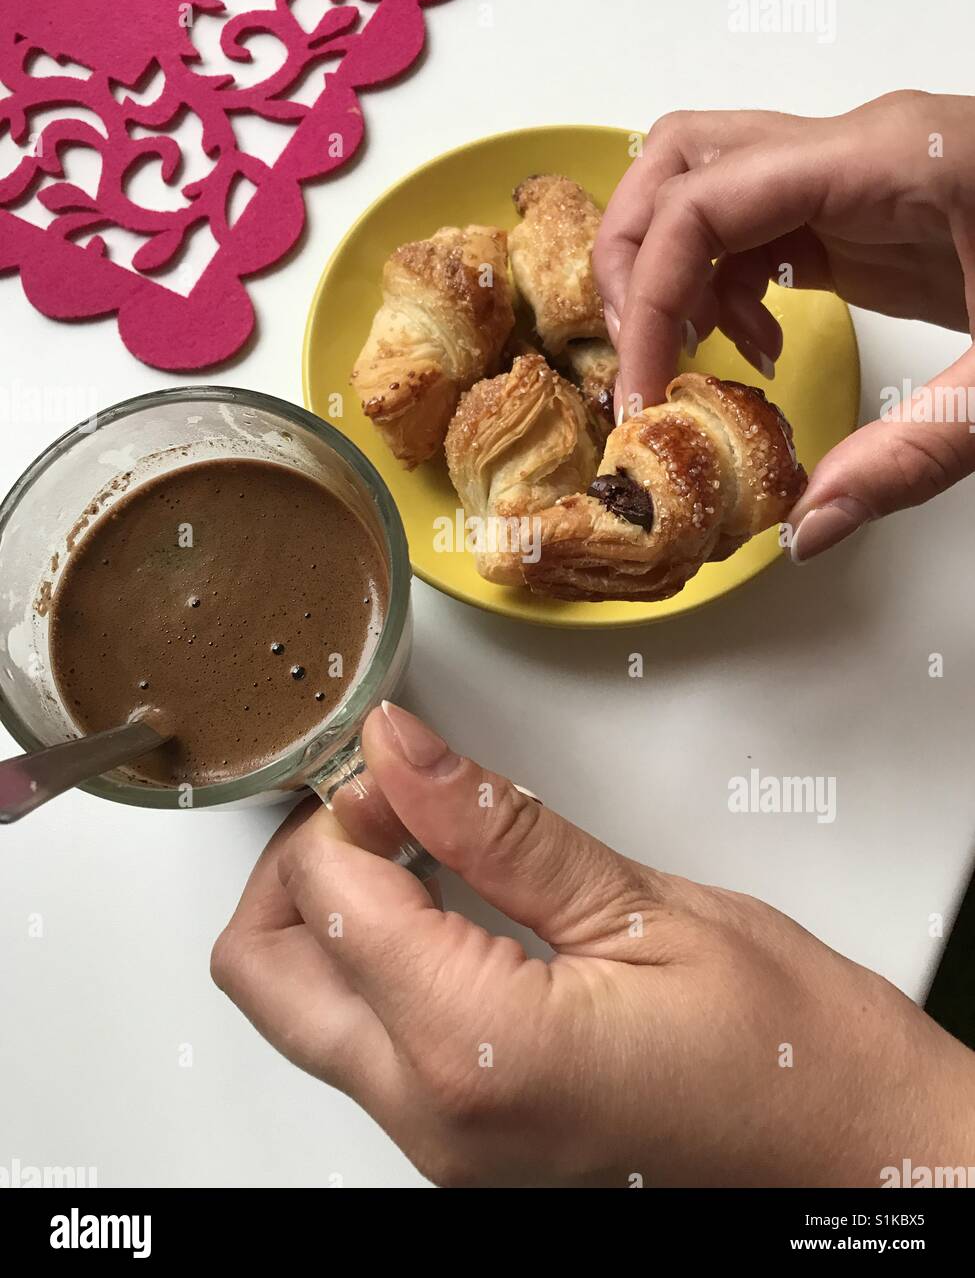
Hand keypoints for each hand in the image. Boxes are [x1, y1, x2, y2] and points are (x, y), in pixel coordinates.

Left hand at [212, 704, 974, 1186]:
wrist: (848, 1149)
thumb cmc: (787, 1052)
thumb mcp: (642, 908)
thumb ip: (497, 824)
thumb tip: (398, 750)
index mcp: (474, 1053)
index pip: (329, 897)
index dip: (352, 803)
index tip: (403, 763)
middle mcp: (432, 1117)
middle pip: (263, 971)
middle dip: (299, 862)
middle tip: (381, 800)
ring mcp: (438, 1141)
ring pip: (300, 1006)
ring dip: (329, 905)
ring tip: (414, 838)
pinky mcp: (458, 1136)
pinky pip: (359, 1037)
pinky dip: (369, 956)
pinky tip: (436, 900)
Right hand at [593, 91, 974, 560]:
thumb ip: (915, 455)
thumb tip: (807, 527)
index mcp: (889, 160)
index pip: (707, 200)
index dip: (652, 297)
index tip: (648, 389)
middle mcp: (855, 149)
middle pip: (678, 162)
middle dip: (634, 264)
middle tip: (644, 362)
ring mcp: (853, 174)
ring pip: (701, 185)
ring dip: (670, 271)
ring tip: (699, 357)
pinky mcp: (860, 212)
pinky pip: (748, 227)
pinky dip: (720, 286)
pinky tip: (755, 347)